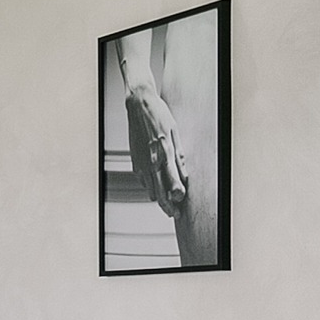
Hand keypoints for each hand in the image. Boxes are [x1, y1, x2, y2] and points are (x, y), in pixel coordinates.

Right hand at [125, 83, 189, 216]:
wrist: (138, 105)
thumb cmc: (159, 115)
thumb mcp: (175, 131)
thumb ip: (179, 154)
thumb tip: (185, 173)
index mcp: (164, 152)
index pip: (171, 180)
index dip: (176, 195)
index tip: (181, 203)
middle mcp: (150, 159)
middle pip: (159, 190)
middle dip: (167, 204)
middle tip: (174, 214)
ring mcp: (140, 160)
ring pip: (149, 186)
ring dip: (158, 197)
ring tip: (166, 205)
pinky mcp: (135, 159)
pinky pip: (143, 178)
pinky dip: (149, 185)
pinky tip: (154, 189)